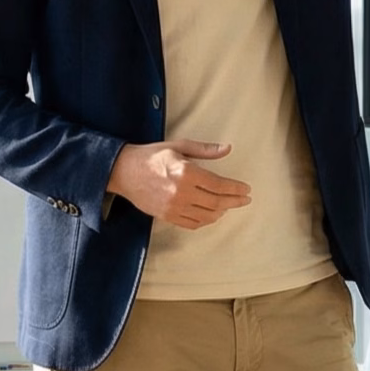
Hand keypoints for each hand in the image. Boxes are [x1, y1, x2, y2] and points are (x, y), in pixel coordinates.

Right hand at [105, 139, 250, 229]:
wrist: (124, 171)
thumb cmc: (151, 156)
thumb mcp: (178, 146)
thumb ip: (204, 150)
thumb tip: (227, 149)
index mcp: (186, 172)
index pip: (218, 184)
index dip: (235, 188)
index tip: (246, 189)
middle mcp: (181, 192)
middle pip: (216, 202)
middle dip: (234, 201)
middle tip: (245, 200)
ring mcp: (173, 206)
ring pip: (206, 216)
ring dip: (221, 212)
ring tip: (228, 206)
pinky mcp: (166, 216)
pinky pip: (192, 223)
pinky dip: (205, 220)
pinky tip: (211, 215)